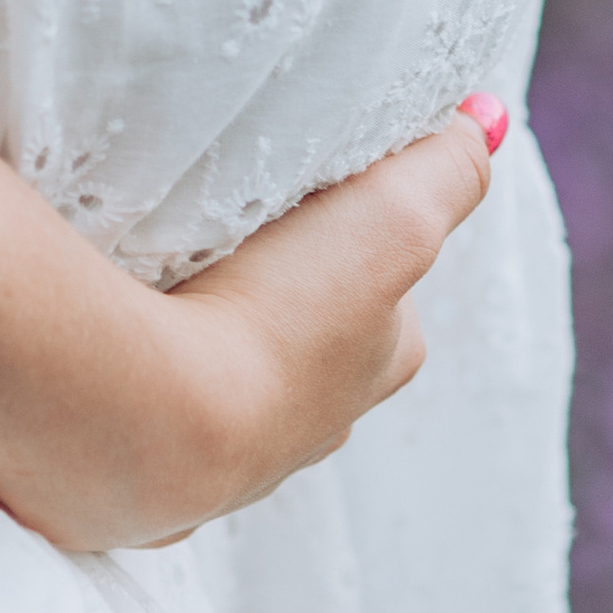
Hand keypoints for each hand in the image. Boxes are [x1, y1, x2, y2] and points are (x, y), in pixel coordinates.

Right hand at [128, 107, 497, 541]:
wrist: (158, 419)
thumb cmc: (281, 310)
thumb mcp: (392, 216)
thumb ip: (444, 167)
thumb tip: (487, 121)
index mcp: (382, 363)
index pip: (389, 294)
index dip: (358, 240)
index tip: (308, 201)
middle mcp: (322, 425)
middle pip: (316, 345)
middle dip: (282, 297)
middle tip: (230, 239)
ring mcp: (241, 465)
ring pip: (236, 386)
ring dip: (210, 344)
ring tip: (166, 289)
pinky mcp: (160, 492)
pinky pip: (158, 429)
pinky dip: (149, 394)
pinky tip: (125, 361)